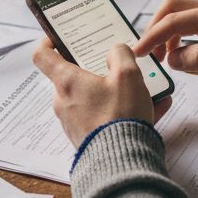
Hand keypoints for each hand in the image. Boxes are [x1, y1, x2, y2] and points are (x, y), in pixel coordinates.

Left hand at [32, 38, 172, 146]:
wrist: (121, 161)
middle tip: (116, 63)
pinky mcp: (87, 137)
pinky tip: (155, 107)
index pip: (43, 55)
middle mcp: (64, 101)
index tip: (60, 36)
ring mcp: (74, 121)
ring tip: (146, 88)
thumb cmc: (120, 115)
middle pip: (73, 76)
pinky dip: (124, 110)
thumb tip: (115, 51)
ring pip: (94, 97)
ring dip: (116, 91)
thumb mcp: (128, 75)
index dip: (48, 41)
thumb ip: (121, 54)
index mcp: (67, 82)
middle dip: (95, 67)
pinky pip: (105, 117)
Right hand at [134, 0, 197, 89]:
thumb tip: (173, 57)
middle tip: (147, 54)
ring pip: (179, 14)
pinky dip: (176, 35)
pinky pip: (189, 23)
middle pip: (172, 7)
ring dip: (164, 32)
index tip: (138, 53)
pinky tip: (177, 53)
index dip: (152, 36)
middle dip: (154, 28)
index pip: (174, 20)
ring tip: (161, 57)